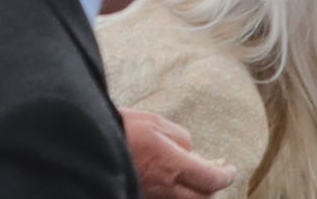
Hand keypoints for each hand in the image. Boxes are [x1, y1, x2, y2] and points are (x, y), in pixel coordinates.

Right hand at [120, 109, 236, 198]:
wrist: (85, 143)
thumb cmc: (121, 128)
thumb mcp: (157, 124)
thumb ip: (181, 139)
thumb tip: (192, 153)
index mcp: (172, 165)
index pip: (211, 180)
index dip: (225, 176)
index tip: (231, 170)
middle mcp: (162, 188)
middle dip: (210, 190)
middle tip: (214, 176)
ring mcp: (148, 195)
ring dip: (191, 194)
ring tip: (192, 178)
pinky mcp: (136, 194)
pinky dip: (173, 194)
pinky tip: (171, 180)